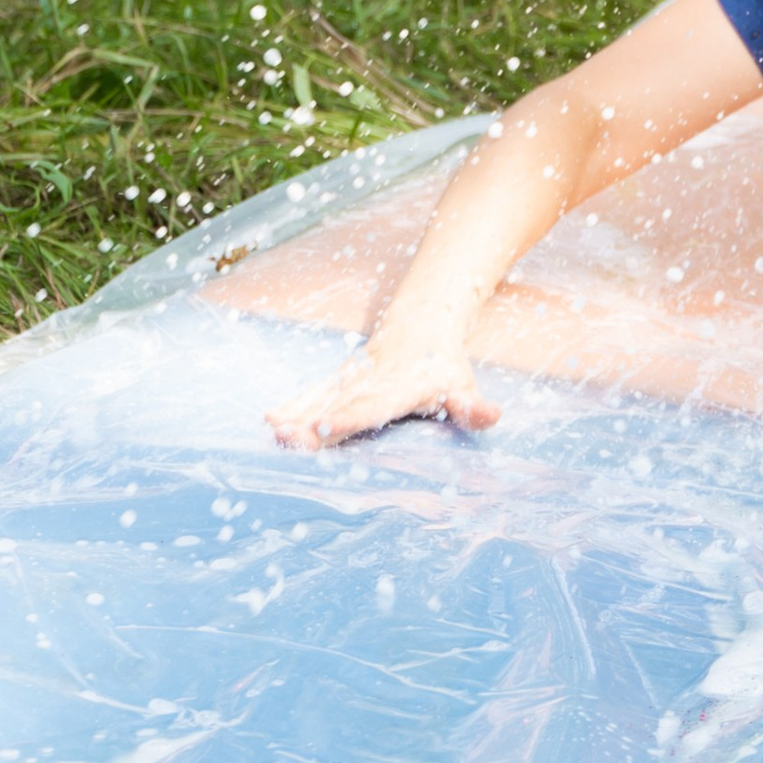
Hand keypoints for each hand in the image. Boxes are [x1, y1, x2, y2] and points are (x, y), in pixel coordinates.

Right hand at [269, 337, 499, 452]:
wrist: (420, 325)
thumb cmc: (443, 366)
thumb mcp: (462, 384)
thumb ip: (470, 405)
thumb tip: (492, 416)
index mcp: (399, 387)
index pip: (373, 406)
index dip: (349, 417)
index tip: (326, 426)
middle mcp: (370, 383)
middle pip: (338, 405)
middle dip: (312, 422)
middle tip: (288, 437)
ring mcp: (350, 380)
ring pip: (320, 398)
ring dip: (295, 414)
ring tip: (272, 429)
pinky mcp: (339, 381)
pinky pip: (313, 394)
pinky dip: (292, 406)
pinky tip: (270, 419)